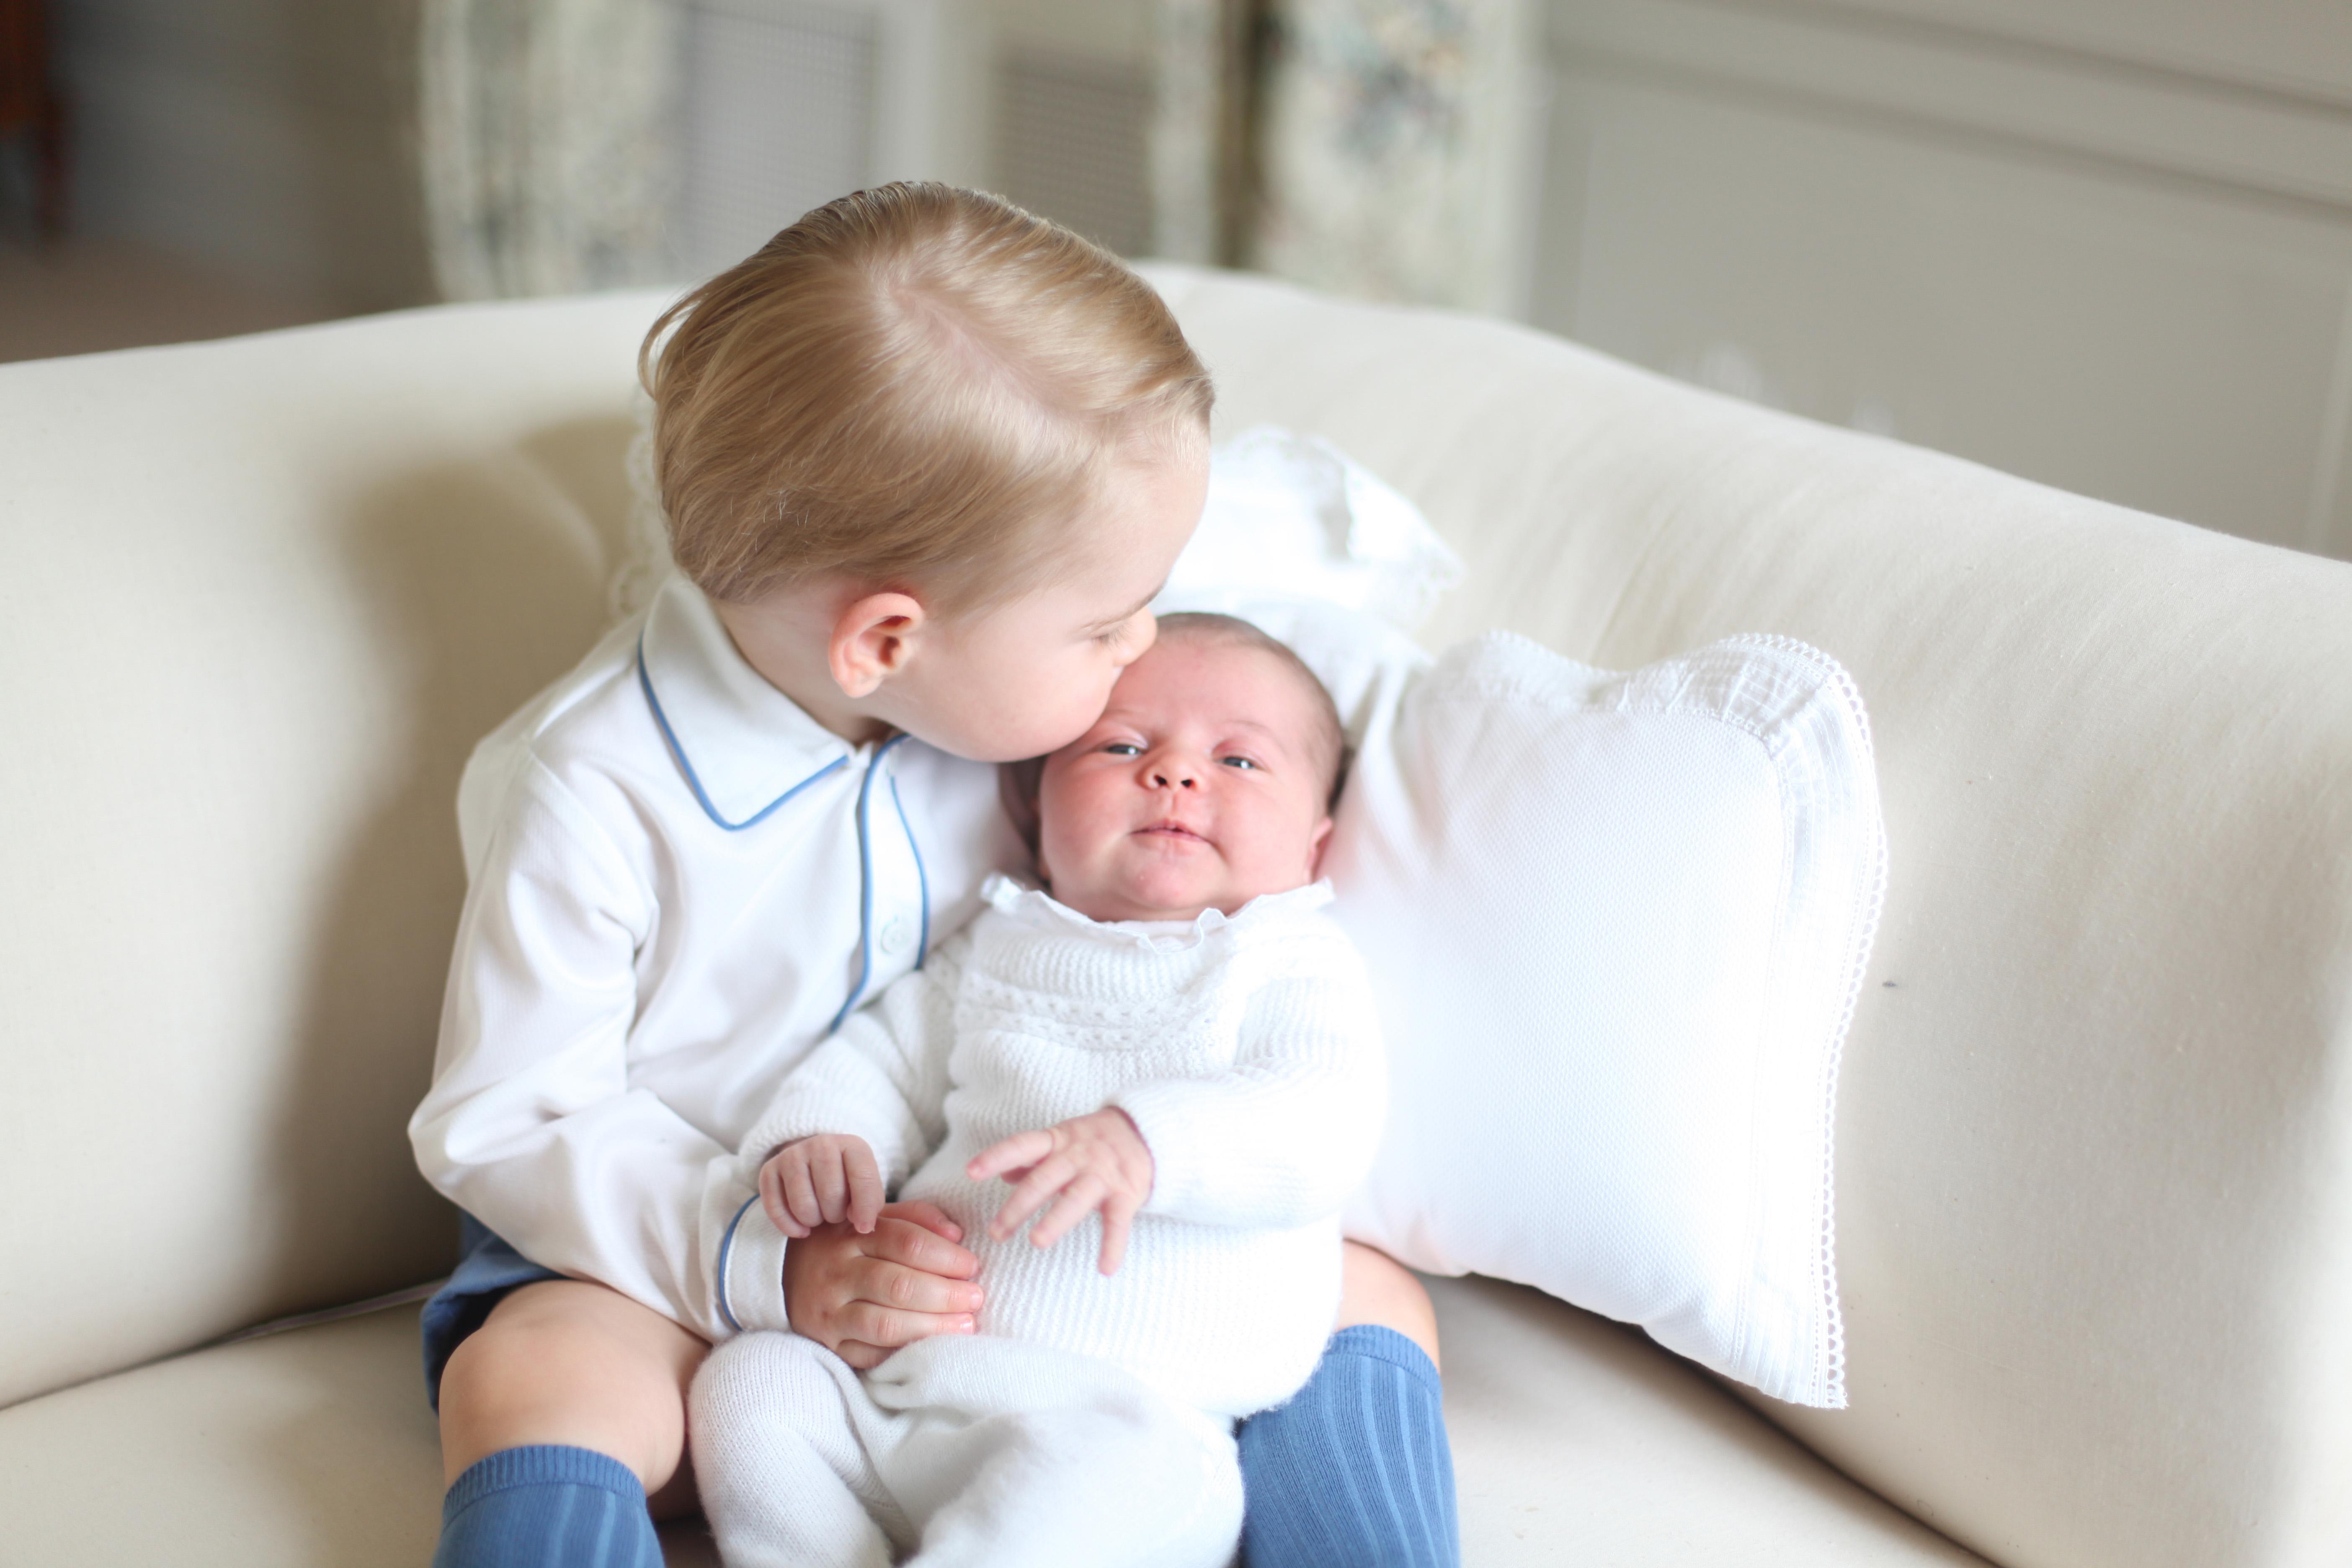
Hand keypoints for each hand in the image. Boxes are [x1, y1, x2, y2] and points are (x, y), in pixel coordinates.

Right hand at [759, 1133, 883, 1237]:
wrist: (815, 1163)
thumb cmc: (846, 1181)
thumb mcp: (866, 1186)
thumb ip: (871, 1203)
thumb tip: (861, 1224)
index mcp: (851, 1145)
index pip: (862, 1177)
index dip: (865, 1208)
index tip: (863, 1227)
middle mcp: (820, 1144)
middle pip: (831, 1194)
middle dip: (836, 1215)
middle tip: (835, 1213)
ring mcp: (792, 1155)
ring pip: (803, 1205)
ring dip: (813, 1220)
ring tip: (819, 1215)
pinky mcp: (769, 1169)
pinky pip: (776, 1209)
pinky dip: (790, 1226)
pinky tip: (802, 1229)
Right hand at [781, 1200, 983, 1370]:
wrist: (781, 1275)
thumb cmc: (844, 1244)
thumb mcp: (872, 1219)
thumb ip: (915, 1218)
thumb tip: (956, 1233)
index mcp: (851, 1235)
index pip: (906, 1243)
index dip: (946, 1256)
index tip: (973, 1265)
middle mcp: (837, 1273)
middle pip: (899, 1285)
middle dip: (946, 1294)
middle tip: (977, 1297)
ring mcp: (829, 1312)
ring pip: (886, 1324)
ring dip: (932, 1327)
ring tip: (966, 1324)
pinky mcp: (827, 1345)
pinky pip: (870, 1355)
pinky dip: (904, 1353)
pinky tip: (932, 1348)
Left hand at [966, 1107, 1154, 1274]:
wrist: (1147, 1131)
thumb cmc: (1093, 1141)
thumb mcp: (1061, 1139)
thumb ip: (1032, 1157)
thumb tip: (1003, 1174)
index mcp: (1058, 1140)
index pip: (1022, 1146)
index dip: (996, 1157)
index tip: (970, 1172)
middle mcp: (1078, 1156)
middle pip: (1043, 1180)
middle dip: (1018, 1207)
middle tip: (996, 1233)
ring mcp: (1103, 1175)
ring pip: (1076, 1198)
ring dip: (1056, 1220)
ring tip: (1036, 1242)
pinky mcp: (1126, 1194)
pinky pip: (1118, 1222)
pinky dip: (1113, 1246)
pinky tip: (1105, 1269)